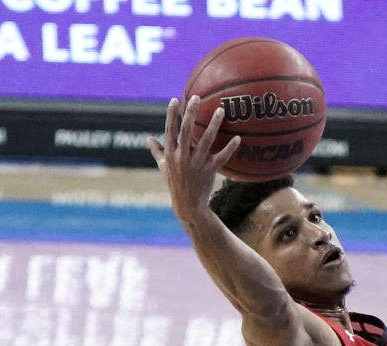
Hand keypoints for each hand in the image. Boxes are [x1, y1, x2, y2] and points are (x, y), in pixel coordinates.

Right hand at [148, 96, 239, 226]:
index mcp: (171, 154)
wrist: (188, 206)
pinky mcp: (209, 171)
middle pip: (187, 130)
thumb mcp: (164, 168)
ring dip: (213, 123)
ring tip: (220, 110)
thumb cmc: (176, 185)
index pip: (170, 130)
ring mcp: (196, 164)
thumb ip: (157, 152)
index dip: (172, 114)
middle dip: (191, 112)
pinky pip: (221, 157)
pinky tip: (238, 138)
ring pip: (206, 140)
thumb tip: (148, 140)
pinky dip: (230, 148)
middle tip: (197, 97)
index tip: (175, 100)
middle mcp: (182, 157)